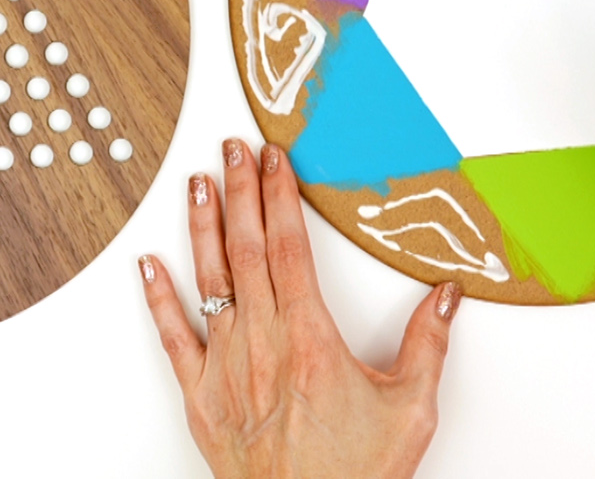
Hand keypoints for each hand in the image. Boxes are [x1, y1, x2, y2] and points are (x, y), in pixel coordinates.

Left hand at [138, 140, 461, 478]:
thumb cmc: (354, 476)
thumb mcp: (410, 409)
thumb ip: (428, 345)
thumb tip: (446, 296)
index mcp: (309, 338)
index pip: (288, 246)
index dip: (278, 196)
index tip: (273, 160)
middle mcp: (261, 344)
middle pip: (246, 249)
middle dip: (239, 192)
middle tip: (231, 149)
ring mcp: (226, 369)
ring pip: (209, 281)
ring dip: (202, 227)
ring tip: (198, 184)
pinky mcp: (201, 397)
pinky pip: (174, 337)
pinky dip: (159, 297)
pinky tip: (148, 264)